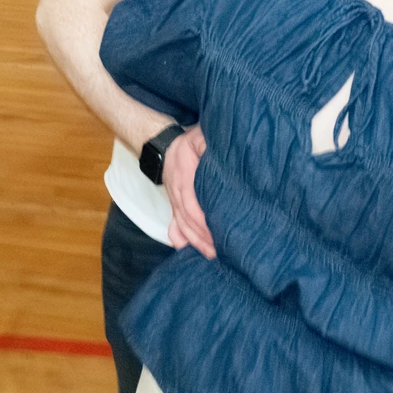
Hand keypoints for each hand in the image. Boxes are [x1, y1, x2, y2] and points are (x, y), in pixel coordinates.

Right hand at [161, 126, 214, 257]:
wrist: (164, 144)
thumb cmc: (190, 141)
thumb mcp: (201, 137)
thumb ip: (211, 145)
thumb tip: (228, 157)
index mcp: (183, 172)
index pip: (191, 202)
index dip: (204, 221)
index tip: (220, 233)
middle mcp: (176, 189)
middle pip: (187, 218)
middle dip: (203, 237)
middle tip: (223, 251)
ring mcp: (173, 199)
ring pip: (180, 225)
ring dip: (195, 242)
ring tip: (212, 255)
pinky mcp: (173, 206)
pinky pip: (173, 227)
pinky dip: (180, 240)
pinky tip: (191, 251)